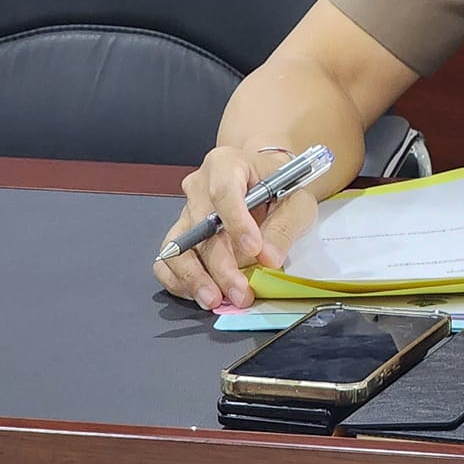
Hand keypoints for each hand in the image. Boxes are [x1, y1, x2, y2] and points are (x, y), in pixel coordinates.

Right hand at [150, 145, 319, 310]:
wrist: (264, 182)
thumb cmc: (280, 187)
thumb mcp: (296, 200)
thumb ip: (284, 227)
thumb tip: (268, 258)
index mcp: (226, 164)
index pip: (224, 190)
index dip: (237, 222)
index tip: (254, 249)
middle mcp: (198, 186)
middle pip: (201, 227)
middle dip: (221, 265)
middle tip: (241, 291)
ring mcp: (185, 211)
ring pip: (179, 247)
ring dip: (195, 277)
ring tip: (216, 300)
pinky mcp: (179, 236)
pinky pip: (167, 261)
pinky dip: (179, 281)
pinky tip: (199, 294)